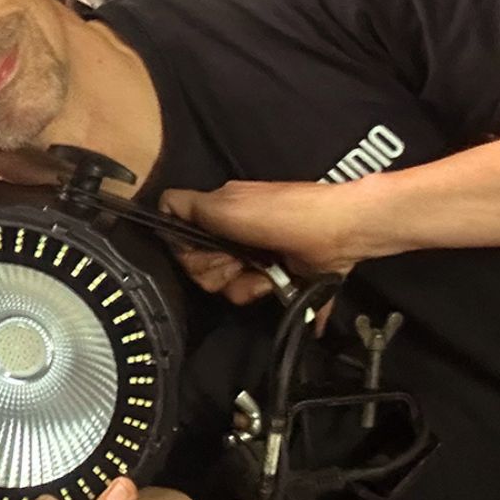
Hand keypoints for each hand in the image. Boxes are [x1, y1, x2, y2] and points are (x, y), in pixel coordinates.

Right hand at [160, 180, 369, 300]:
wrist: (341, 232)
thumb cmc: (281, 215)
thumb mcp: (225, 205)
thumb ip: (186, 206)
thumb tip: (158, 212)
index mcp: (219, 214)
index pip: (182, 241)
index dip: (187, 251)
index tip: (206, 251)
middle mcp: (234, 234)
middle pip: (203, 269)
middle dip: (221, 272)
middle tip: (242, 261)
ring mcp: (257, 256)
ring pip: (230, 287)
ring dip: (248, 286)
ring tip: (269, 275)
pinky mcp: (279, 275)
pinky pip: (261, 295)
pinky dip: (271, 295)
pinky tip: (282, 288)